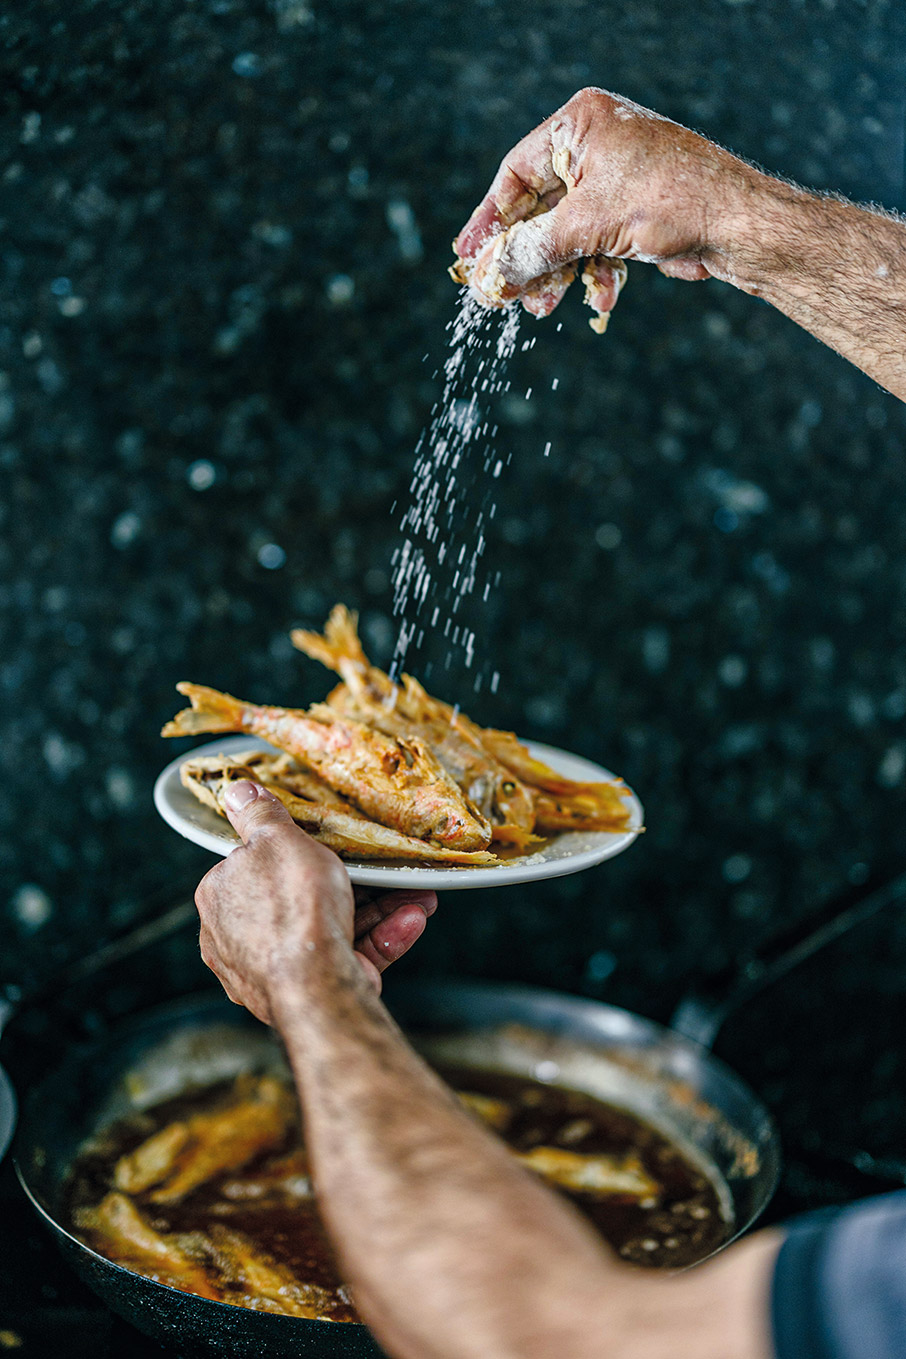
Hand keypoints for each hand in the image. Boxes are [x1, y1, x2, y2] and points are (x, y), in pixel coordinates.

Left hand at [194, 781, 436, 1023]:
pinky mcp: (308, 992)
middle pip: (301, 899)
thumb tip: (235, 788)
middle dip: (353, 883)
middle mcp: (237, 938)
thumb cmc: (292, 905)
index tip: (334, 844)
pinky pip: (346, 957)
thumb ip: (259, 815)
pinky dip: (380, 939)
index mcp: (220, 897)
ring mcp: (273, 971)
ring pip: (332, 928)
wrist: (315, 983)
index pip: (257, 865)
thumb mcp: (278, 840)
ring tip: (417, 894)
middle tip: (387, 870)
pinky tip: (411, 921)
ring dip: (381, 910)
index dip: (298, 851)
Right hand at [453, 87, 752, 324]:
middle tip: (502, 293)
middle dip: (527, 257)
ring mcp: (621, 178)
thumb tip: (489, 278)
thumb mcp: (588, 227)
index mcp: (583, 122)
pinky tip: (600, 300)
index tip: (468, 257)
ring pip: (570, 233)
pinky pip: (599, 245)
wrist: (740, 225)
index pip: (516, 173)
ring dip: (558, 274)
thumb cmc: (671, 201)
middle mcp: (600, 144)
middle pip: (541, 208)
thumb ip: (532, 252)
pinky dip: (595, 274)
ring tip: (544, 307)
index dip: (490, 221)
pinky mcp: (639, 211)